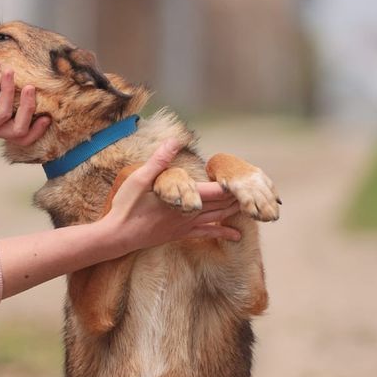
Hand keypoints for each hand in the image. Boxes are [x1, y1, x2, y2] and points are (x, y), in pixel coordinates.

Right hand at [104, 139, 241, 255]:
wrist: (117, 236)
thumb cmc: (127, 206)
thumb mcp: (140, 178)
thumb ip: (160, 160)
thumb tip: (175, 140)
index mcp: (184, 199)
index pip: (217, 191)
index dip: (234, 186)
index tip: (249, 179)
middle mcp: (189, 214)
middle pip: (223, 205)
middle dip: (240, 197)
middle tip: (259, 191)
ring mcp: (186, 226)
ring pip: (218, 217)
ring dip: (235, 211)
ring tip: (253, 205)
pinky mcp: (180, 234)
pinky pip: (207, 233)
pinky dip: (223, 232)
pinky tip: (236, 235)